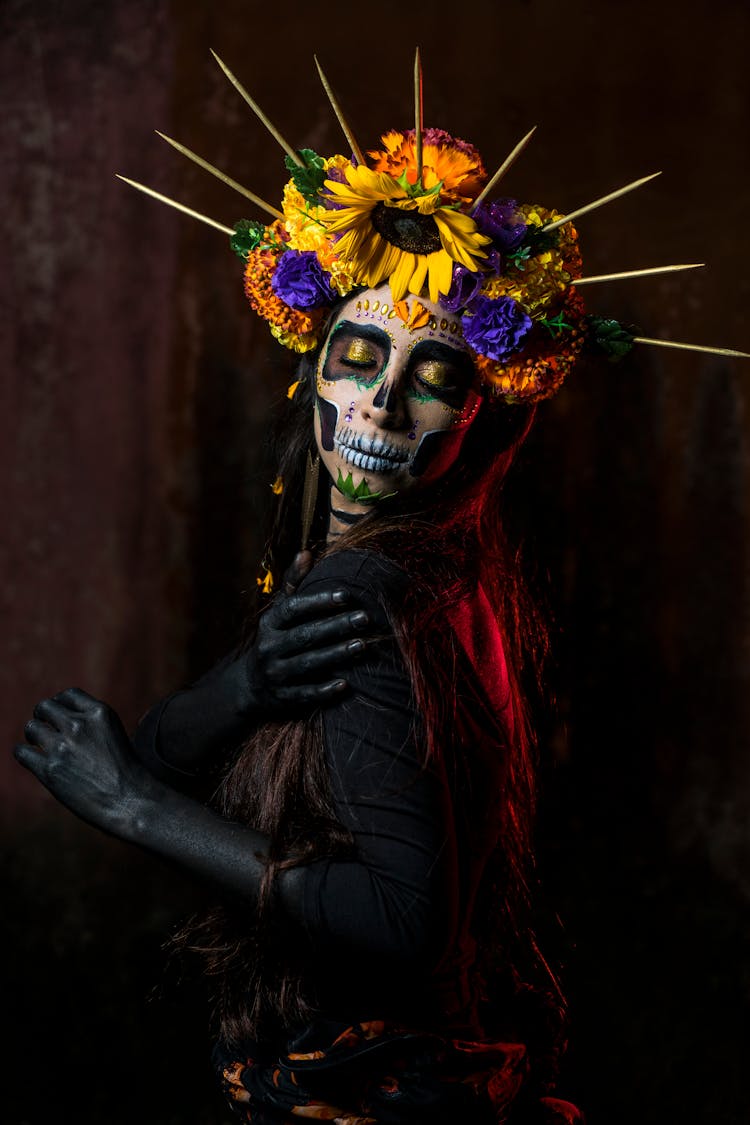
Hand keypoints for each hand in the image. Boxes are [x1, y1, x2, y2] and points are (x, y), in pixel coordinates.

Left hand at [15, 688, 159, 837]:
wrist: (130, 801)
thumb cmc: (126, 771)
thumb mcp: (114, 733)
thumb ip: (91, 722)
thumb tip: (61, 720)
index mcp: (99, 713)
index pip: (68, 695)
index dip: (60, 704)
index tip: (59, 716)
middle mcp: (79, 725)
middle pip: (44, 707)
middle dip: (43, 717)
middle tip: (46, 731)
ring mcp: (63, 747)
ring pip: (31, 728)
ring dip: (34, 736)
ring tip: (41, 747)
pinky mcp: (50, 770)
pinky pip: (22, 752)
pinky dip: (25, 754)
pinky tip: (33, 760)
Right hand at [245, 550, 371, 712]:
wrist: (248, 685)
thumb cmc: (275, 639)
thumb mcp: (277, 613)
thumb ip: (293, 584)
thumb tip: (306, 553)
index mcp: (270, 624)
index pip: (293, 609)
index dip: (318, 602)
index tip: (346, 595)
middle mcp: (269, 647)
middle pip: (305, 635)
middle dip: (336, 627)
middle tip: (365, 618)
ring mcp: (275, 674)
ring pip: (308, 663)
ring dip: (336, 654)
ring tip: (363, 645)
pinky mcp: (283, 698)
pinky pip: (305, 694)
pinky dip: (324, 690)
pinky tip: (345, 685)